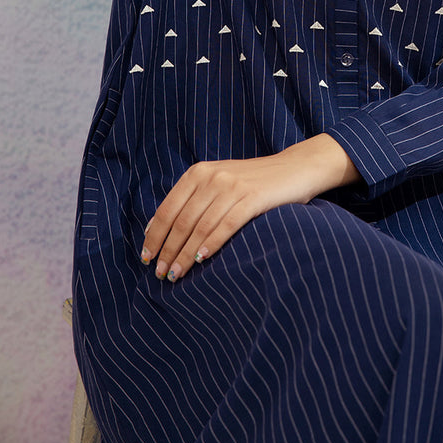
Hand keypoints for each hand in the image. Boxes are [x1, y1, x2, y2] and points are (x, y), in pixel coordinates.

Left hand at [140, 133, 360, 281]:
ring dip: (184, 254)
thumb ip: (193, 199)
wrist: (296, 168)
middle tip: (160, 273)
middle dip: (167, 250)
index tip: (146, 257)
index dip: (154, 235)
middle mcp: (212, 176)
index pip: (167, 208)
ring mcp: (232, 186)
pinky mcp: (253, 198)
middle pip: (181, 221)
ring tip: (176, 274)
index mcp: (199, 172)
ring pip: (200, 227)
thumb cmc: (254, 181)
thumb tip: (158, 229)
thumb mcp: (219, 181)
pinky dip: (211, 245)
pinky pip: (225, 226)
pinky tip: (201, 260)